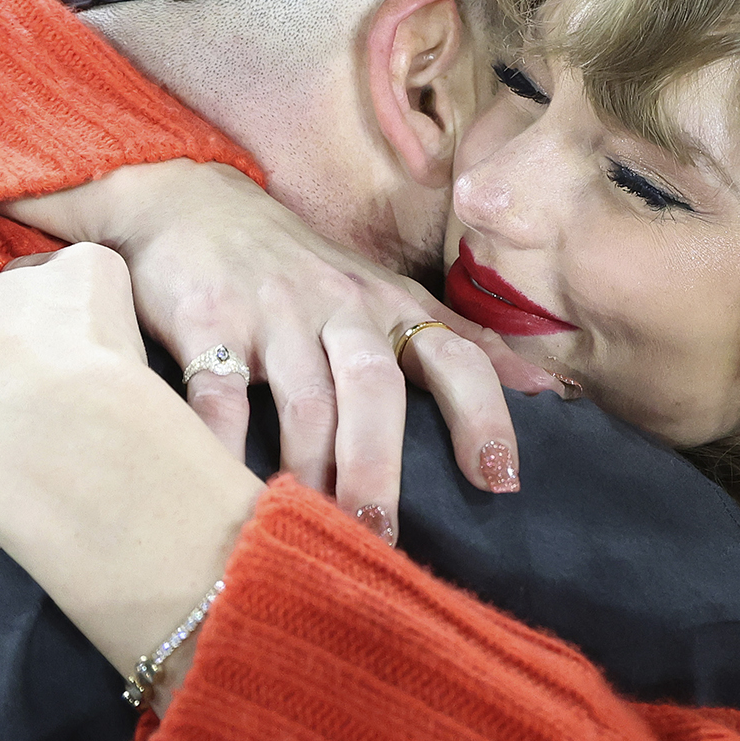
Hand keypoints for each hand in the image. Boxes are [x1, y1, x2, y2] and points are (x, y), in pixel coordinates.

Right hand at [2, 160, 552, 536]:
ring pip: (302, 398)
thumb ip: (457, 342)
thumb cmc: (301, 267)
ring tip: (309, 528)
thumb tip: (548, 389)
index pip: (455, 355)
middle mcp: (339, 306)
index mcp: (390, 306)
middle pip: (373, 389)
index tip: (502, 480)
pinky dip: (222, 445)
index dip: (483, 414)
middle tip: (381, 538)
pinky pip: (216, 391)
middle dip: (379, 466)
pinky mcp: (206, 317)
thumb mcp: (384, 293)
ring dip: (310, 468)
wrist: (191, 202)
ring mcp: (272, 312)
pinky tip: (226, 491)